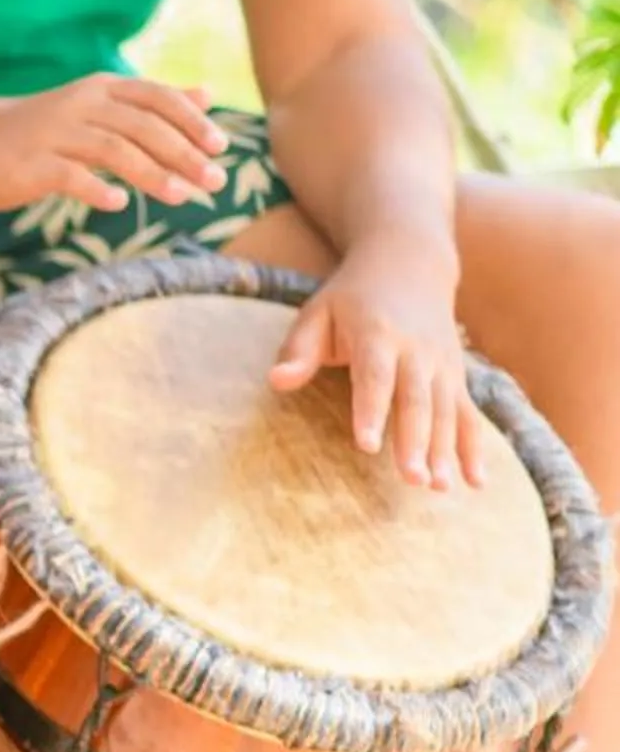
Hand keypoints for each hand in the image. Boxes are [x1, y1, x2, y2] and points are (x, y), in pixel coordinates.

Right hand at [0, 76, 227, 214]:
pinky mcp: (31, 165)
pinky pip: (72, 177)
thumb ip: (148, 104)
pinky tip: (118, 204)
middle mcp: (82, 105)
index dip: (192, 122)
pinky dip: (98, 190)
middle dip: (184, 154)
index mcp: (100, 89)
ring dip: (153, 175)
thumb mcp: (93, 107)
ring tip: (181, 197)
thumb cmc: (33, 130)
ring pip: (115, 150)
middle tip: (214, 182)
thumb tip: (205, 95)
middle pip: (144, 126)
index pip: (158, 99)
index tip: (221, 147)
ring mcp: (55, 134)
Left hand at [272, 236, 482, 490]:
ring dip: (445, 450)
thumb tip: (276, 381)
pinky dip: (474, 447)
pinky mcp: (457, 376)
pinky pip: (469, 414)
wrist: (410, 263)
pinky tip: (475, 482)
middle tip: (410, 478)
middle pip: (417, 400)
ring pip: (447, 411)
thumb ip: (299, 350)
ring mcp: (443, 364)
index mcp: (378, 334)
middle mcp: (418, 350)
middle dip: (416, 440)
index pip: (375, 377)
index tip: (366, 446)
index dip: (371, 411)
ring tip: (438, 488)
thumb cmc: (351, 297)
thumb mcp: (318, 311)